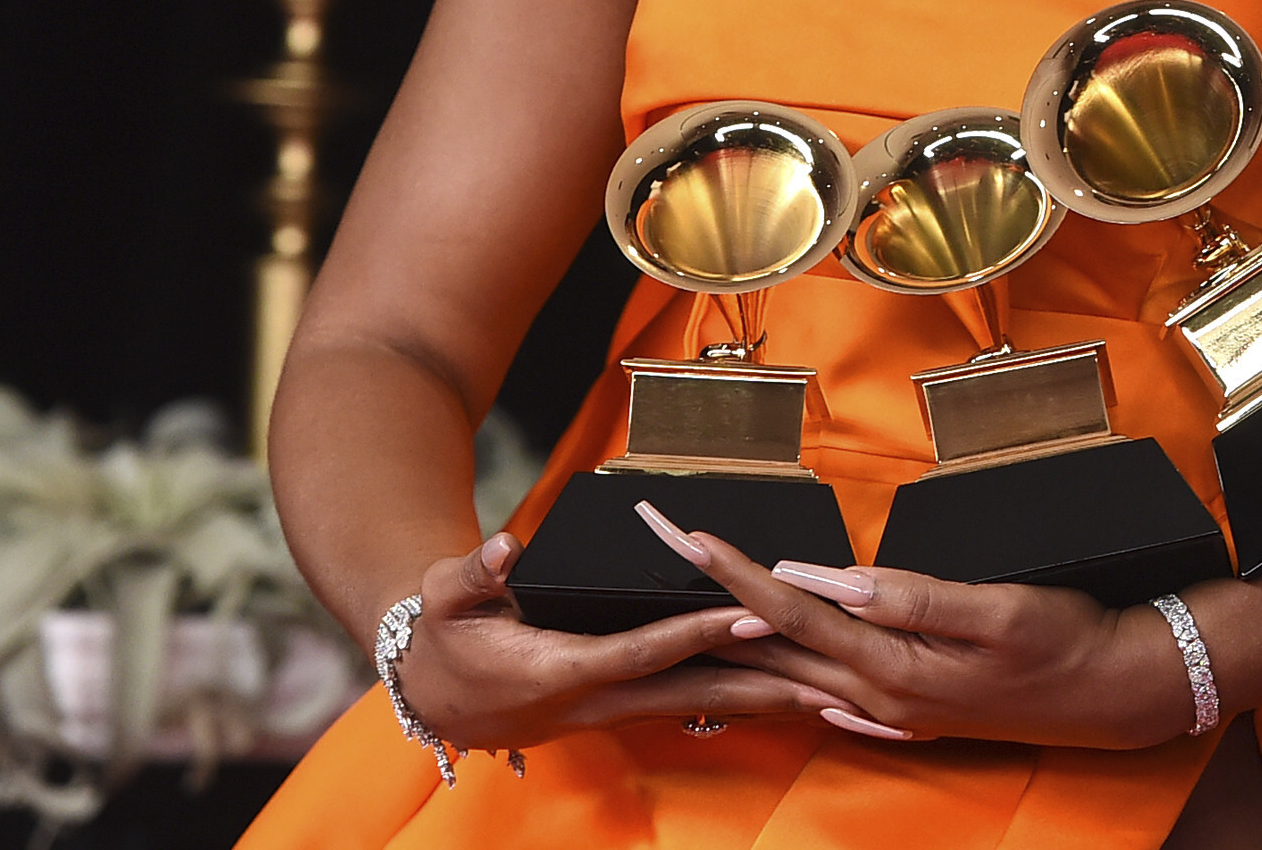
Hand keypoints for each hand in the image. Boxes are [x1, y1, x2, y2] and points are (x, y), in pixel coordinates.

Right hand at [394, 533, 859, 752]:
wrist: (431, 697)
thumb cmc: (441, 641)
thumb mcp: (442, 600)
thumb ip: (473, 574)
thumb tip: (504, 548)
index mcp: (559, 670)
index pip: (641, 650)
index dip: (696, 633)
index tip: (748, 615)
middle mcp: (596, 701)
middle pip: (693, 691)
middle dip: (763, 681)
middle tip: (827, 672)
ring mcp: (611, 711)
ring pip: (701, 704)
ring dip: (765, 698)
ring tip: (830, 690)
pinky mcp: (619, 709)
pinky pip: (690, 706)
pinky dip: (740, 700)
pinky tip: (784, 697)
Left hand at [647, 510, 1193, 747]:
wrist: (1115, 692)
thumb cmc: (1065, 639)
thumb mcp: (998, 608)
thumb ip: (911, 596)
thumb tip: (832, 578)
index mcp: (894, 666)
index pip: (794, 610)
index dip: (737, 571)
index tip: (689, 536)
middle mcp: (879, 695)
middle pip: (776, 641)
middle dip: (713, 595)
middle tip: (664, 546)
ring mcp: (891, 710)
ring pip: (794, 667)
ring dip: (741, 630)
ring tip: (695, 593)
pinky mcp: (908, 711)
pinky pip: (826, 692)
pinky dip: (786, 667)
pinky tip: (766, 660)